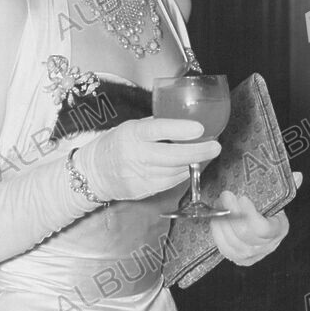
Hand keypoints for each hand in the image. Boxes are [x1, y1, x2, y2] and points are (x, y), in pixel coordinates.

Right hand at [73, 117, 220, 201]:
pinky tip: (189, 166)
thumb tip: (187, 120)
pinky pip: (171, 182)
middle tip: (215, 147)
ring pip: (175, 171)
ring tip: (206, 153)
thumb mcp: (131, 127)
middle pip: (172, 156)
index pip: (158, 130)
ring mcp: (140, 175)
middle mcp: (136, 155)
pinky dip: (183, 173)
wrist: (93, 172)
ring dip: (194, 162)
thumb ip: (156, 125)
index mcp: (133, 134)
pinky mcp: (144, 190)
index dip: (180, 130)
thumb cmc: (117, 144)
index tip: (200, 128)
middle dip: (198, 152)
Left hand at [209, 172, 301, 265]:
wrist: (260, 224)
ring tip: (219, 204)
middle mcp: (268, 246)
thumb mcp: (277, 196)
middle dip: (233, 215)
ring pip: (234, 243)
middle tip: (226, 196)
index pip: (264, 228)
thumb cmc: (268, 209)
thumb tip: (298, 175)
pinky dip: (218, 235)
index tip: (243, 198)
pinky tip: (216, 220)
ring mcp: (253, 255)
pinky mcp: (239, 259)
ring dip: (223, 223)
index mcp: (279, 229)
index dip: (251, 215)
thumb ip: (286, 186)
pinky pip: (225, 250)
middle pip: (246, 236)